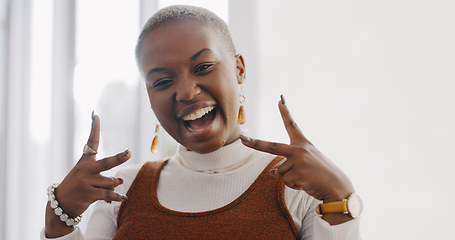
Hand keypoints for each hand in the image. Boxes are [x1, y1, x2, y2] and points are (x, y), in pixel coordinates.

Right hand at [45, 113, 130, 236]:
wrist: (61, 204)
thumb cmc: (78, 186)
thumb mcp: (88, 177)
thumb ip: (105, 177)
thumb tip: (120, 181)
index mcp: (85, 161)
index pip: (91, 142)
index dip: (94, 129)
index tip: (96, 115)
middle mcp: (85, 170)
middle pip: (107, 162)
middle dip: (120, 158)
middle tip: (129, 153)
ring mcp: (86, 182)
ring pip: (111, 182)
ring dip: (112, 187)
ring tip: (103, 190)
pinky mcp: (88, 194)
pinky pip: (110, 194)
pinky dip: (118, 197)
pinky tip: (123, 197)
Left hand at [239, 95, 354, 202]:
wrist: (337, 186)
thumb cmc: (320, 175)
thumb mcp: (304, 165)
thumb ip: (288, 165)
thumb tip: (271, 172)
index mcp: (303, 143)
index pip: (292, 125)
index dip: (285, 112)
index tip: (280, 99)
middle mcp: (299, 149)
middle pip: (271, 147)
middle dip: (255, 143)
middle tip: (242, 139)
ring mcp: (298, 159)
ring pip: (280, 172)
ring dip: (290, 179)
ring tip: (305, 179)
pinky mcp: (298, 172)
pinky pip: (285, 181)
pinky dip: (293, 185)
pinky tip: (306, 183)